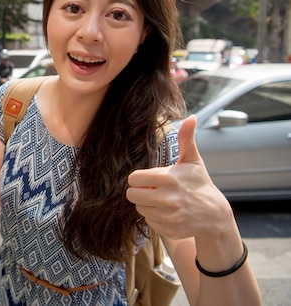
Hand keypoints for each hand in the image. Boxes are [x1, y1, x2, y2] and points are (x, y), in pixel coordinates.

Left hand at [126, 115, 231, 239]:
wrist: (215, 215)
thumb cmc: (199, 184)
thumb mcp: (193, 160)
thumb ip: (187, 138)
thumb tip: (191, 117)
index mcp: (169, 179)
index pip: (133, 179)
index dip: (138, 178)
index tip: (148, 179)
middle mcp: (168, 199)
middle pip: (132, 195)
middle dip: (139, 191)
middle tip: (151, 190)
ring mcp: (169, 217)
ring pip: (139, 208)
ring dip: (146, 204)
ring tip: (162, 200)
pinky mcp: (169, 230)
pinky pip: (148, 221)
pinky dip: (154, 217)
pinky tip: (167, 212)